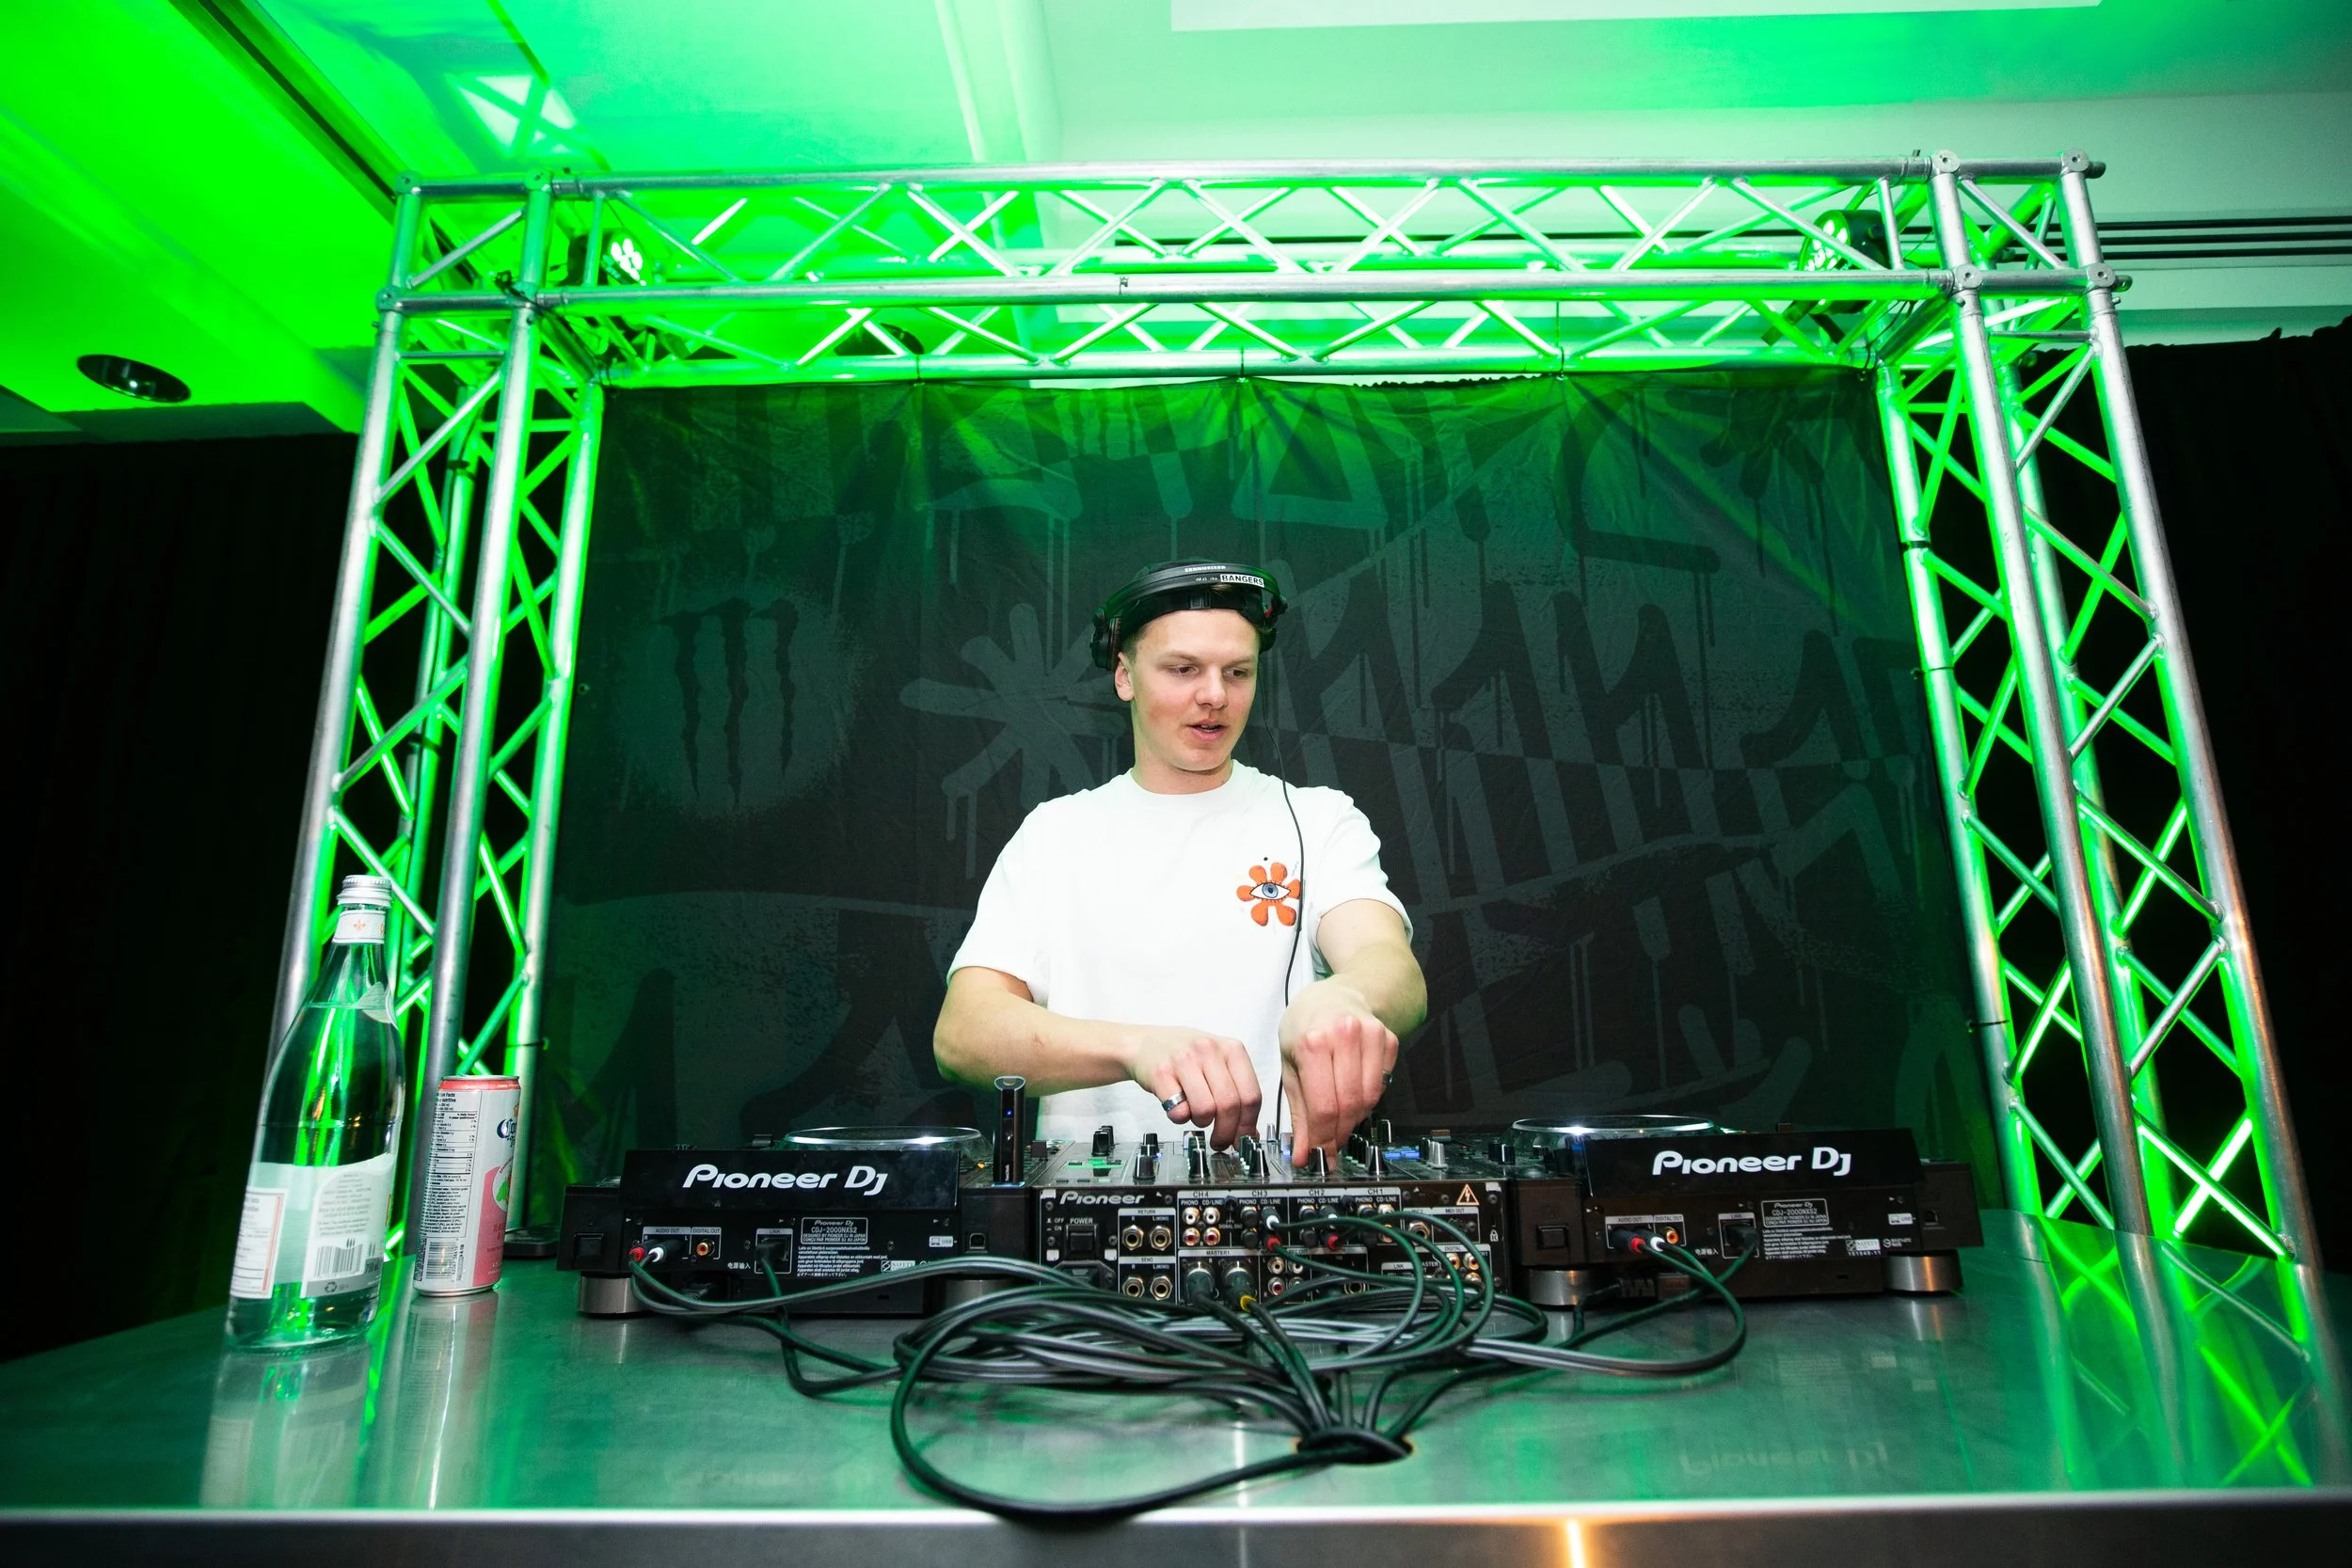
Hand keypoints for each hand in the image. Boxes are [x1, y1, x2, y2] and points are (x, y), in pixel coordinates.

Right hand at [1125, 1026, 1263, 1149]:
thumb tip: (1249, 1133)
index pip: (1251, 1096)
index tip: (1243, 1139)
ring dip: (1202, 1122)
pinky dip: (1180, 1118)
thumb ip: (1237, 1093)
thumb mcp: (1219, 1064)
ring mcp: (1184, 1060)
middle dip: (1226, 1132)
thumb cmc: (1186, 1056)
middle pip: (1229, 1106)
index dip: (1248, 1125)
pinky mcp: (1161, 1073)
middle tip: (1220, 1141)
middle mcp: (1209, 1050)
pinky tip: (1178, 1106)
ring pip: (1205, 1110)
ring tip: (1195, 1114)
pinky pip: (1178, 1111)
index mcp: (1232, 1049)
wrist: (1145, 1043)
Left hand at [1277, 985, 1398, 1165]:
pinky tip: (1353, 1091)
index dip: (1322, 1139)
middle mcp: (1344, 1035)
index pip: (1324, 1107)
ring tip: (1339, 1117)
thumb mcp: (1290, 1066)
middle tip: (1330, 1143)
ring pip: (1370, 1097)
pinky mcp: (1388, 1039)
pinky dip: (1368, 1097)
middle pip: (1350, 1105)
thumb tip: (1304, 1154)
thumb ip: (1299, 1114)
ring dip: (1355, 1117)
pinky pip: (1383, 1083)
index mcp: (1313, 1042)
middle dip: (1339, 1132)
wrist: (1333, 995)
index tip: (1318, 1156)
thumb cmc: (1305, 1028)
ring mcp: (1371, 1035)